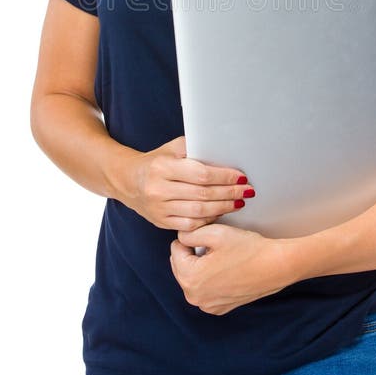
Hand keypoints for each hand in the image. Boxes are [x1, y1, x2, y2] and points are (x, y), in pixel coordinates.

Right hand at [122, 135, 252, 230]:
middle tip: (247, 191)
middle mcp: (159, 190)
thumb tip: (225, 152)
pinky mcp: (161, 222)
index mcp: (162, 168)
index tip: (240, 177)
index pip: (201, 174)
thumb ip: (195, 149)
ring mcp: (159, 209)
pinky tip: (220, 213)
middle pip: (203, 195)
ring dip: (223, 208)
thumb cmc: (156, 161)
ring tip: (238, 202)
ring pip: (198, 213)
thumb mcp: (172, 148)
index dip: (224, 177)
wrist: (128, 180)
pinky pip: (190, 225)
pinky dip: (208, 220)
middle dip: (229, 193)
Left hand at [170, 224, 290, 314]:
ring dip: (201, 265)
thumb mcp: (215, 232)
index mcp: (189, 277)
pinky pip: (205, 289)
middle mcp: (194, 297)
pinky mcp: (219, 308)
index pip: (176, 248)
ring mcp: (207, 305)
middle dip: (194, 253)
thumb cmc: (248, 249)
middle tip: (217, 247)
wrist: (276, 266)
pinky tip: (228, 270)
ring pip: (193, 276)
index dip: (192, 237)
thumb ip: (189, 232)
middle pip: (181, 264)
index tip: (209, 237)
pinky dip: (211, 279)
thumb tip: (180, 237)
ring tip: (223, 258)